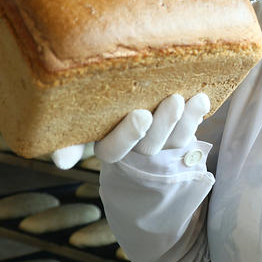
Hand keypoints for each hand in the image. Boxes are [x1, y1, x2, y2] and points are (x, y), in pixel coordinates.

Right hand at [50, 92, 210, 168]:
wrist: (135, 127)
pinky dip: (196, 117)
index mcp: (107, 147)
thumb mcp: (86, 129)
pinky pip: (190, 135)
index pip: (113, 149)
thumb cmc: (104, 119)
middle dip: (160, 125)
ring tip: (190, 100)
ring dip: (182, 121)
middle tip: (171, 101)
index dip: (126, 136)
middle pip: (148, 146)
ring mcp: (161, 149)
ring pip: (173, 142)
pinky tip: (201, 99)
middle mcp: (135, 152)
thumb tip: (60, 162)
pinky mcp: (180, 143)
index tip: (141, 115)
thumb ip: (70, 142)